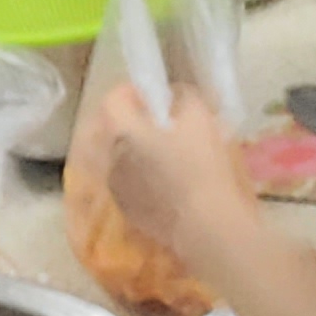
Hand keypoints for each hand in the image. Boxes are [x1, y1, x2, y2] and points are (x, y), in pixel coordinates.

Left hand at [80, 83, 253, 268]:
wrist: (204, 223)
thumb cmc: (201, 166)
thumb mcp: (200, 118)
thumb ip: (183, 97)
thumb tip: (175, 95)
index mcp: (122, 132)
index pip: (112, 100)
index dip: (130, 91)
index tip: (151, 95)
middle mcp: (110, 158)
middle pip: (114, 130)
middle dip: (134, 123)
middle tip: (161, 124)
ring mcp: (116, 188)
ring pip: (121, 159)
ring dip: (137, 151)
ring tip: (167, 155)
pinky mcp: (128, 211)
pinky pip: (130, 184)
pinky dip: (142, 177)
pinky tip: (168, 182)